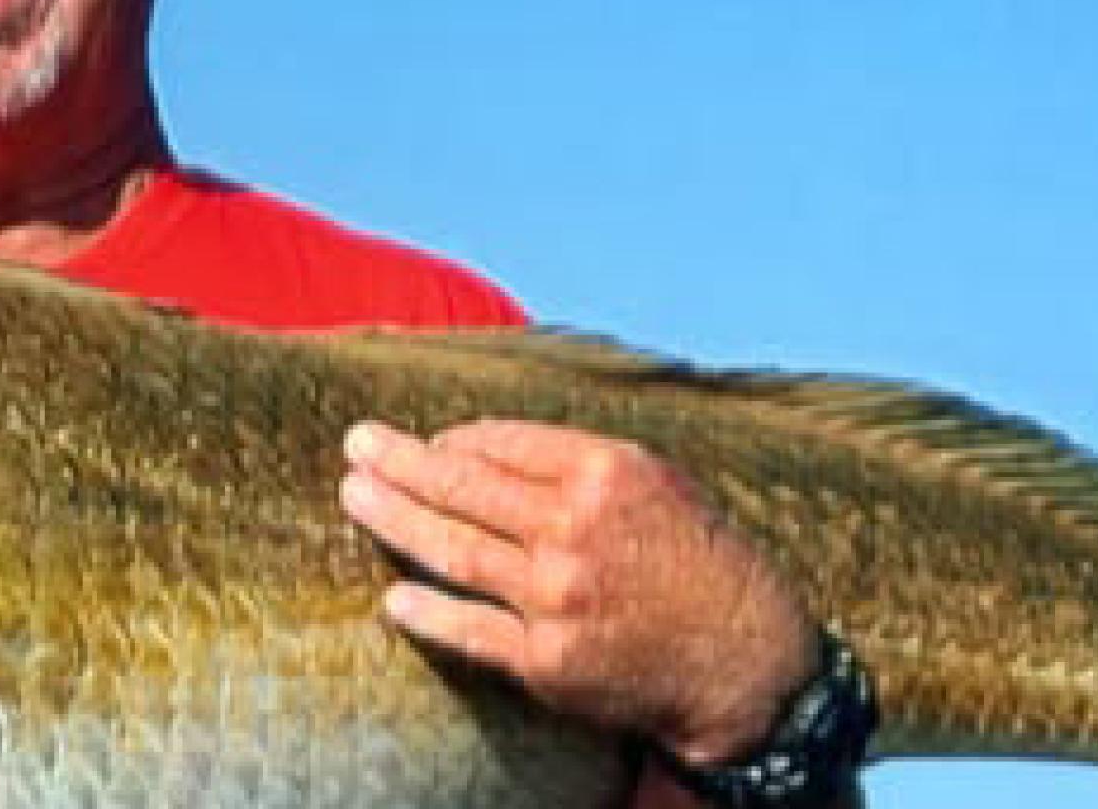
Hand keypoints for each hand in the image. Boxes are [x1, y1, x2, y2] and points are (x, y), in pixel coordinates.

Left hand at [340, 419, 819, 769]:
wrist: (743, 658)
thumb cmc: (697, 560)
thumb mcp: (655, 481)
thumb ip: (575, 460)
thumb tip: (483, 445)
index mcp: (603, 472)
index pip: (499, 442)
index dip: (451, 440)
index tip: (424, 442)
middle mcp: (574, 528)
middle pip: (462, 487)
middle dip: (399, 462)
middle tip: (356, 444)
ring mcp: (556, 595)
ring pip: (453, 551)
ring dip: (394, 520)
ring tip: (354, 496)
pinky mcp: (548, 658)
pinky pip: (471, 630)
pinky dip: (426, 614)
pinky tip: (393, 598)